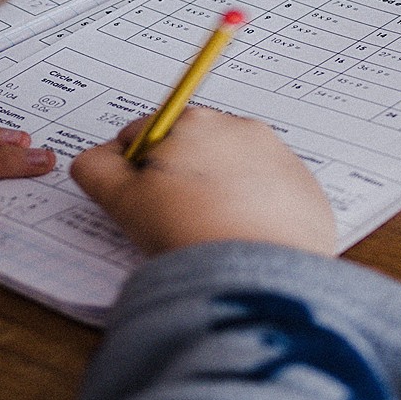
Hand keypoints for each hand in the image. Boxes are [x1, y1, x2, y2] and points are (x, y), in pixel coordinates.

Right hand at [71, 107, 337, 255]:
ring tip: (211, 236)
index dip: (131, 172)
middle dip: (179, 180)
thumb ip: (96, 169)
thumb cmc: (187, 234)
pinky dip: (256, 213)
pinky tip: (242, 242)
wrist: (258, 277)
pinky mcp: (306, 191)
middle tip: (174, 223)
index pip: (143, 134)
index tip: (139, 203)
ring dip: (218, 194)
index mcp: (191, 122)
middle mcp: (240, 128)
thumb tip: (94, 158)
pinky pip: (270, 196)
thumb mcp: (122, 201)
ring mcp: (279, 158)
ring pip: (232, 172)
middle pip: (191, 149)